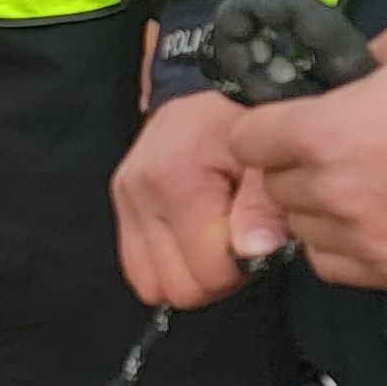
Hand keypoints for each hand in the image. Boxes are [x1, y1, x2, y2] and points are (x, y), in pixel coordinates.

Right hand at [113, 91, 290, 308]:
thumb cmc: (240, 129)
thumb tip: (252, 253)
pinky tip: (189, 242)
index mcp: (176, 180)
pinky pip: (139, 274)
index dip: (242, 267)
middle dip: (215, 276)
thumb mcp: (267, 161)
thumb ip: (264, 208)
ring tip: (211, 243)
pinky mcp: (119, 208)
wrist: (200, 97)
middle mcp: (139, 193)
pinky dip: (167, 269)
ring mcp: (124, 202)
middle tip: (235, 243)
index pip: (211, 271)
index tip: (255, 239)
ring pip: (155, 288)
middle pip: (180, 288)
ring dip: (189, 275)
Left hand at [227, 20, 386, 291]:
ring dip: (318, 210)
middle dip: (294, 167)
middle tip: (334, 154)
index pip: (247, 139)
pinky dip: (342, 247)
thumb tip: (346, 71)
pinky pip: (333, 265)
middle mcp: (330, 189)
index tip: (282, 126)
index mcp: (321, 130)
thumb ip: (361, 58)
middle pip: (275, 186)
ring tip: (361, 189)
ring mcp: (361, 236)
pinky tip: (372, 224)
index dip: (263, 128)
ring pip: (302, 228)